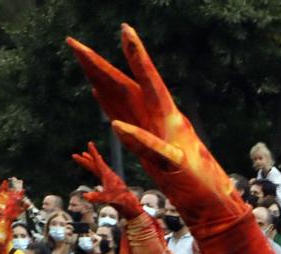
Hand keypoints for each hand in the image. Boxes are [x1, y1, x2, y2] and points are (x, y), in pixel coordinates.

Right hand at [68, 28, 230, 219]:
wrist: (207, 198)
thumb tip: (116, 125)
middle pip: (123, 82)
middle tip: (73, 43)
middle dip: (98, 62)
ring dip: (98, 76)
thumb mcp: (173, 164)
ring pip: (118, 95)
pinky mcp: (143, 137)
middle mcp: (156, 114)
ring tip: (80, 56)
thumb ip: (146, 143)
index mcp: (167, 115)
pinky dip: (105, 101)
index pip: (148, 78)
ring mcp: (149, 125)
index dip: (136, 55)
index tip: (125, 29)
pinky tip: (95, 89)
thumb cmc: (196, 182)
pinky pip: (120, 114)